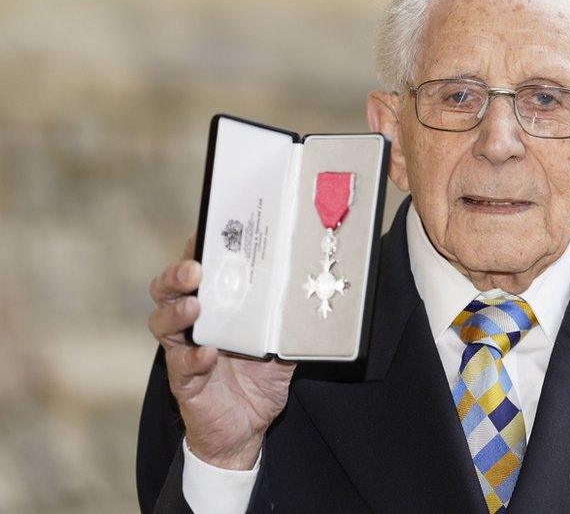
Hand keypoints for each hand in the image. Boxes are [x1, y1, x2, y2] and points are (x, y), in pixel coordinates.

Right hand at [147, 233, 295, 469]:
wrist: (247, 428)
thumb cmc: (259, 378)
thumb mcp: (282, 345)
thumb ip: (291, 322)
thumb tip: (316, 295)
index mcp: (215, 307)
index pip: (198, 271)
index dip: (195, 250)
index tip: (203, 232)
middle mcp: (193, 324)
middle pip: (168, 291)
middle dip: (175, 276)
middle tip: (193, 269)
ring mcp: (183, 352)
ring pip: (163, 324)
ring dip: (177, 313)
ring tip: (194, 307)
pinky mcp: (184, 382)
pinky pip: (181, 367)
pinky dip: (194, 359)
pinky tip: (209, 355)